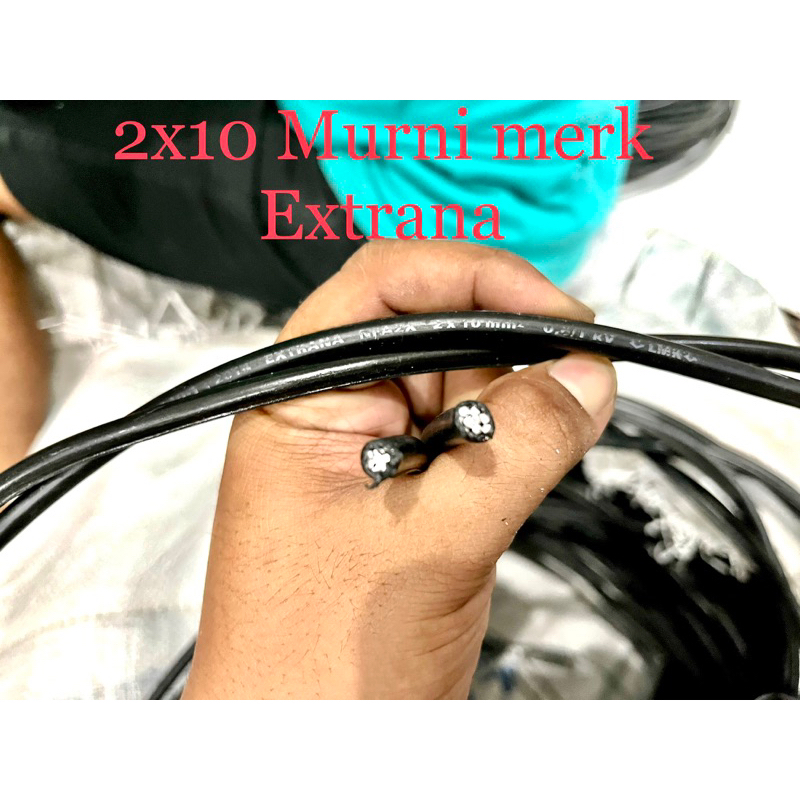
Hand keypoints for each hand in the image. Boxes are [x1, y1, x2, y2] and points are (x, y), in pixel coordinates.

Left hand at [183, 240, 616, 698]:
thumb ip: (516, 450)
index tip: (550, 310)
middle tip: (579, 367)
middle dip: (512, 342)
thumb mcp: (425, 544)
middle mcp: (336, 410)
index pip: (384, 287)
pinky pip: (481, 433)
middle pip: (435, 327)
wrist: (306, 750)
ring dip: (520, 396)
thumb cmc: (312, 663)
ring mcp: (379, 449)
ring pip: (468, 380)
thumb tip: (583, 378)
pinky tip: (539, 455)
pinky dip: (521, 437)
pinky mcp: (417, 488)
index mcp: (300, 398)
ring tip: (557, 428)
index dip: (472, 278)